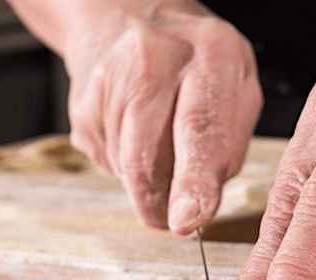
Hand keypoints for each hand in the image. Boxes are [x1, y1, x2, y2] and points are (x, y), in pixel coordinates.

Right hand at [63, 1, 260, 233]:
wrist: (124, 14)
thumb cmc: (193, 59)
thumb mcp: (234, 84)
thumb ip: (230, 142)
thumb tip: (204, 203)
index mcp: (212, 50)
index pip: (202, 125)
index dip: (196, 180)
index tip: (190, 218)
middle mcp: (156, 56)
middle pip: (148, 151)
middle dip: (156, 198)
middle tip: (167, 222)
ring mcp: (110, 76)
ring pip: (124, 163)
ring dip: (144, 182)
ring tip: (159, 153)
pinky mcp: (81, 101)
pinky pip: (104, 157)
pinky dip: (122, 164)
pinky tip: (133, 136)